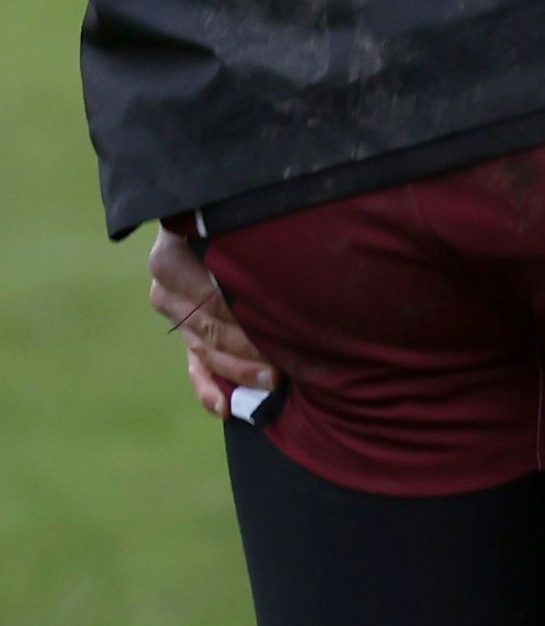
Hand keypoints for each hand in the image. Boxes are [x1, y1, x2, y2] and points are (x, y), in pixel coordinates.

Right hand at [147, 227, 274, 419]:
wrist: (221, 222)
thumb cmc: (248, 217)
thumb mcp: (244, 219)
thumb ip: (257, 238)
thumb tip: (295, 249)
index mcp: (177, 248)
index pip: (213, 293)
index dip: (248, 313)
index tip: (282, 326)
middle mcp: (168, 280)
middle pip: (211, 323)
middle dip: (252, 346)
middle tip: (288, 360)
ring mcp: (173, 311)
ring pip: (206, 348)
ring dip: (240, 369)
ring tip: (274, 381)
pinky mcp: (187, 335)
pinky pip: (195, 366)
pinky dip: (210, 389)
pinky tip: (226, 408)